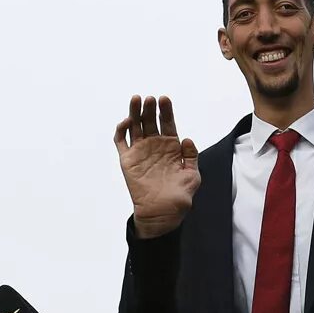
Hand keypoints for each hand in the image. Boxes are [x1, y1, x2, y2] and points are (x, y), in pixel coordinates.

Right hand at [114, 95, 200, 238]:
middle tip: (149, 99)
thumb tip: (186, 139)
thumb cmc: (180, 197)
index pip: (167, 122)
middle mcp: (154, 146)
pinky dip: (121, 130)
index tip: (164, 99)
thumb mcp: (192, 175)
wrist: (162, 213)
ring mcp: (140, 152)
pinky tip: (127, 122)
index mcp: (171, 147)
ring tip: (136, 100)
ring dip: (134, 112)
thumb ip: (191, 156)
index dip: (166, 110)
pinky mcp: (127, 160)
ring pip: (135, 126)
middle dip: (149, 108)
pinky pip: (120, 141)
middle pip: (150, 120)